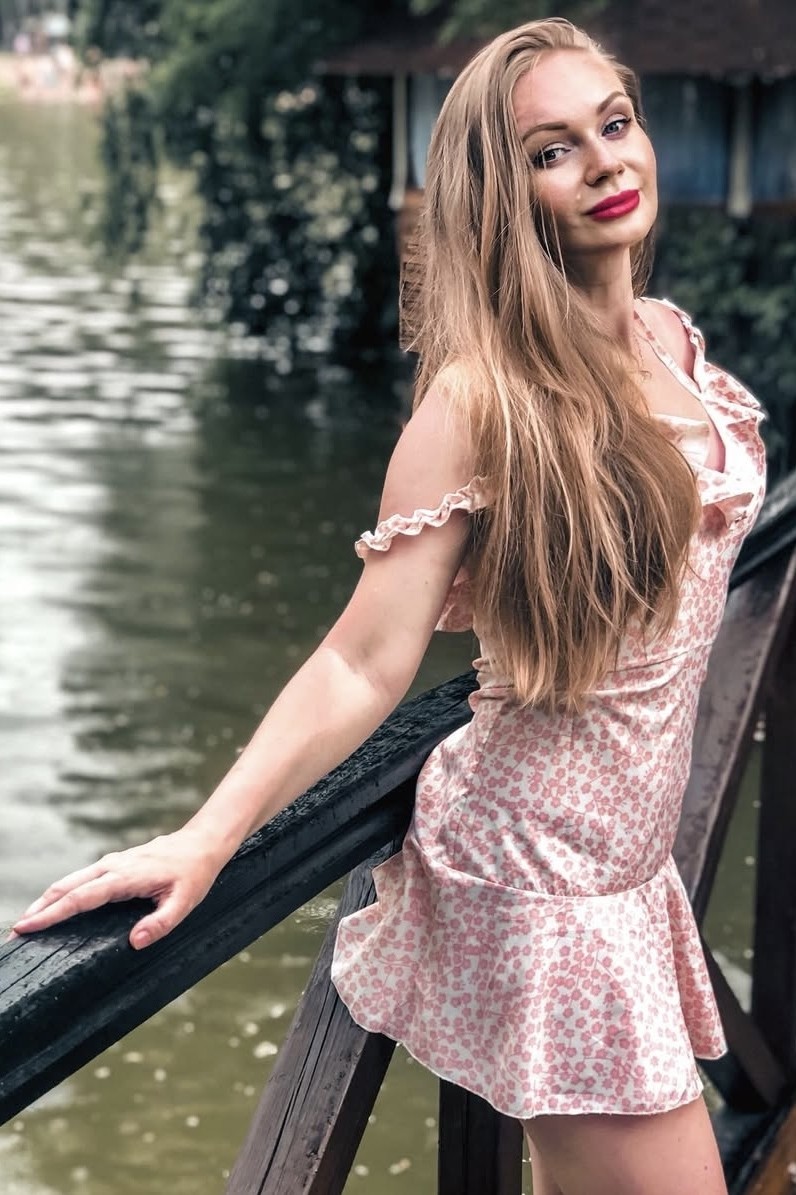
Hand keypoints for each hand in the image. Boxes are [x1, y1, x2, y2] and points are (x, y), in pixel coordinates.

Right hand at [11, 829, 227, 949]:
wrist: (201, 844)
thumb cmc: (194, 875)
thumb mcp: (185, 903)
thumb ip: (161, 923)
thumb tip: (134, 942)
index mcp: (125, 878)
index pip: (81, 898)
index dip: (52, 913)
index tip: (27, 926)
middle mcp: (112, 867)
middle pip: (66, 887)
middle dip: (39, 909)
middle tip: (17, 932)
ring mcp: (111, 863)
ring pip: (70, 880)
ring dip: (47, 900)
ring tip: (27, 922)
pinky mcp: (114, 864)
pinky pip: (81, 879)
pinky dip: (62, 892)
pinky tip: (55, 906)